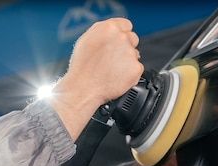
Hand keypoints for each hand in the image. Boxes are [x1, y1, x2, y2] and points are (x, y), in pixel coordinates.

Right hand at [47, 18, 143, 139]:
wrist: (83, 89)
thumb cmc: (81, 67)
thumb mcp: (86, 40)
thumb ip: (102, 31)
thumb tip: (112, 29)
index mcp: (110, 27)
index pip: (126, 25)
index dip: (121, 34)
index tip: (117, 43)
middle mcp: (122, 38)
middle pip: (132, 39)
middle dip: (125, 47)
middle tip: (112, 59)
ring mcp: (131, 53)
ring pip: (134, 55)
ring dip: (126, 61)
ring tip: (111, 70)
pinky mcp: (136, 69)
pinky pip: (136, 69)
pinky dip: (129, 74)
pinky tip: (116, 77)